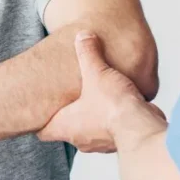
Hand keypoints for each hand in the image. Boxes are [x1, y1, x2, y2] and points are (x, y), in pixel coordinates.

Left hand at [38, 32, 166, 151]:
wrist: (141, 127)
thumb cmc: (112, 106)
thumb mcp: (95, 72)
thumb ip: (88, 53)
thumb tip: (83, 36)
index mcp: (65, 126)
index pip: (42, 131)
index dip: (39, 121)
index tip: (41, 108)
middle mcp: (80, 138)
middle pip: (65, 129)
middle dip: (67, 114)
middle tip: (67, 97)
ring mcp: (99, 142)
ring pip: (88, 131)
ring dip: (90, 117)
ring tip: (93, 98)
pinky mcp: (117, 140)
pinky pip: (108, 130)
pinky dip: (109, 120)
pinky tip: (114, 105)